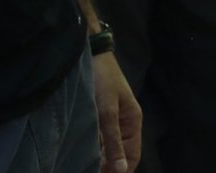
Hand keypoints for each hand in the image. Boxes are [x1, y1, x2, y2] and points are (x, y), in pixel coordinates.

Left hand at [92, 52, 142, 172]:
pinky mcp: (99, 114)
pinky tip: (83, 153)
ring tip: (85, 166)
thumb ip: (114, 141)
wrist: (89, 53)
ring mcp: (112, 119)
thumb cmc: (102, 80)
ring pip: (109, 147)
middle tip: (90, 171)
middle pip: (121, 154)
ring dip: (100, 158)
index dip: (121, 171)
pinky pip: (100, 138)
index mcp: (133, 122)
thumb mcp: (107, 112)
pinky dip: (94, 147)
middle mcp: (125, 123)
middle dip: (109, 166)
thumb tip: (122, 170)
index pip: (133, 156)